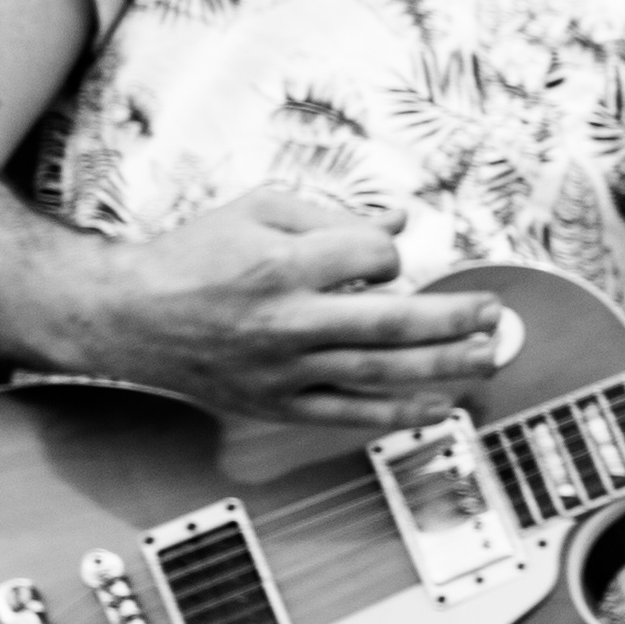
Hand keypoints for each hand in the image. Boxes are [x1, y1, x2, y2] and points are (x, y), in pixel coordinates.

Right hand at [60, 184, 504, 428]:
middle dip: (456, 319)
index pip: (371, 260)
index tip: (383, 257)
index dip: (389, 254)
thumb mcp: (258, 209)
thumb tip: (400, 223)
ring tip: (490, 356)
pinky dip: (398, 413)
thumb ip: (332, 215)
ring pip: (380, 374)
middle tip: (495, 312)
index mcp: (282, 266)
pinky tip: (441, 406)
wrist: (129, 316)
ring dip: (445, 367)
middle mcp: (286, 323)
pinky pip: (347, 414)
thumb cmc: (194, 255)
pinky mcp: (275, 404)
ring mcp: (282, 371)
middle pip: (392, 325)